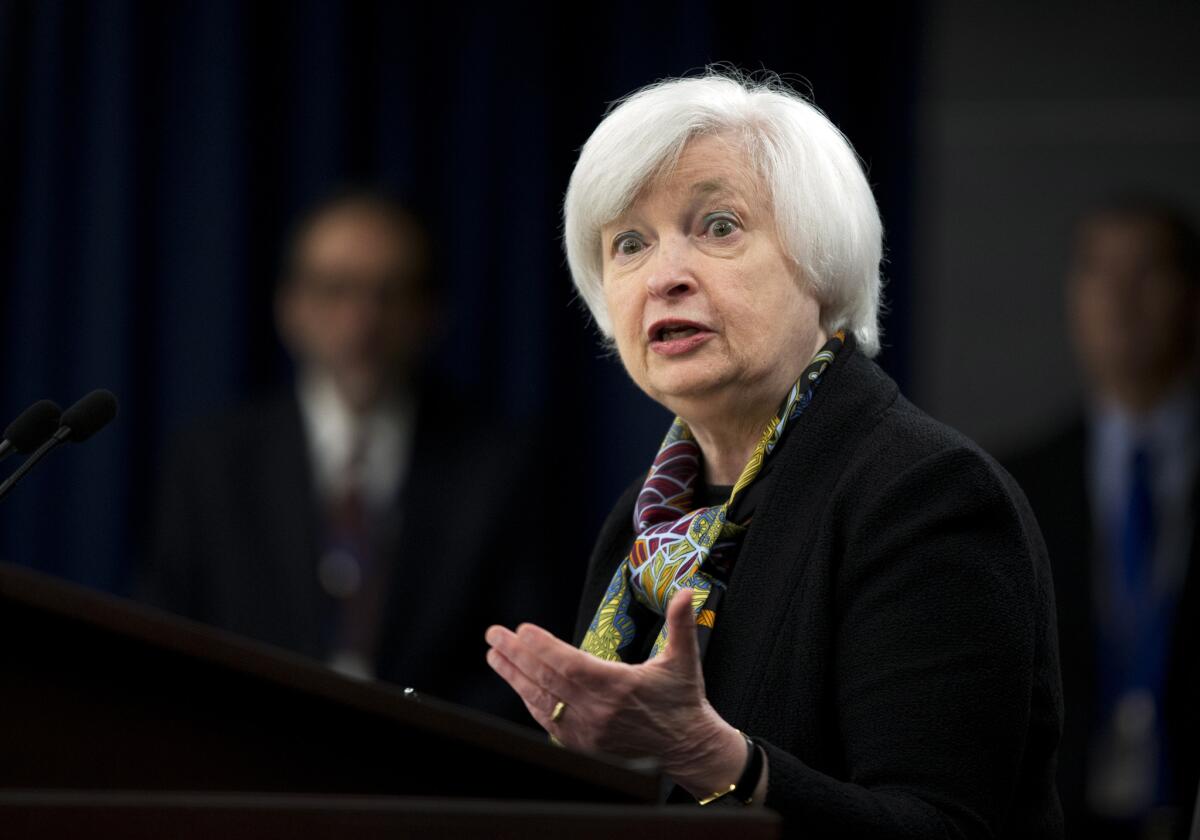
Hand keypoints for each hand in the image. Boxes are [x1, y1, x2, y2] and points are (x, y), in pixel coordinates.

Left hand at [484, 588, 746, 797]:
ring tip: (494, 654)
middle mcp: (598, 711)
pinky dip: (529, 699)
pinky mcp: (582, 745)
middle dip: (517, 655)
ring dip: (515, 676)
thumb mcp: (684, 659)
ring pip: (542, 700)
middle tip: (494, 634)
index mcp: (619, 687)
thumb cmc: (683, 700)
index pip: (570, 664)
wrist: (687, 748)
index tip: (522, 629)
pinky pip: (548, 719)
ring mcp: (587, 731)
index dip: (543, 647)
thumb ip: (681, 623)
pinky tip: (516, 682)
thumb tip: (687, 591)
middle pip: (548, 679)